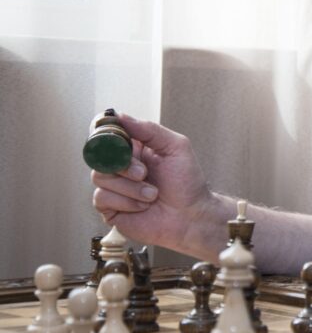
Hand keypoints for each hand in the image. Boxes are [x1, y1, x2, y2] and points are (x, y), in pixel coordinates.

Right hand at [92, 114, 221, 254]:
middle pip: (100, 157)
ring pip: (100, 178)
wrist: (191, 216)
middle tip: (144, 174)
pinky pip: (101, 198)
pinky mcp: (110, 208)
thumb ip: (149, 130)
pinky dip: (125, 202)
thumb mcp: (176, 147)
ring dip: (130, 188)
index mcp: (135, 150)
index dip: (109, 138)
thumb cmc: (187, 183)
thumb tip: (121, 116)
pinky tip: (142, 206)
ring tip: (152, 195)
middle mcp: (122, 167)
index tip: (118, 143)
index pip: (110, 136)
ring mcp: (114, 188)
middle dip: (125, 166)